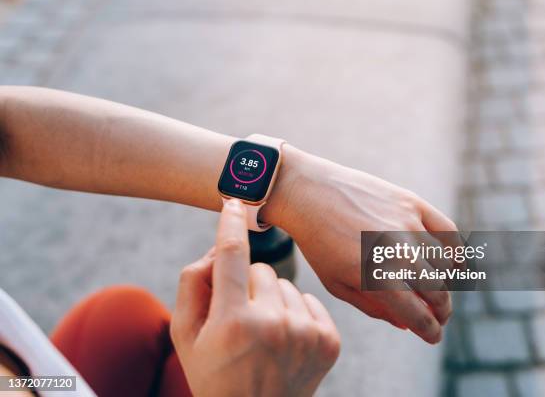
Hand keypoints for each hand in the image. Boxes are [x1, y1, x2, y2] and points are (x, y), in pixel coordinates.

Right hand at [171, 199, 339, 396]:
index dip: (231, 223)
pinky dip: (297, 313)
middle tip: (240, 321)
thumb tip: (219, 246)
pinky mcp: (329, 341)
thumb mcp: (185, 335)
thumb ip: (193, 283)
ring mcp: (306, 334)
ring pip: (286, 284)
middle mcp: (274, 325)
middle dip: (247, 286)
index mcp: (233, 323)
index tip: (234, 200)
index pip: (232, 256)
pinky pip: (309, 299)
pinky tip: (286, 341)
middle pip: (261, 270)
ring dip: (273, 301)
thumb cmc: (214, 373)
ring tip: (264, 336)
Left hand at [266, 146, 458, 343]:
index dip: (430, 331)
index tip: (434, 336)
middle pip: (438, 293)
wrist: (309, 193)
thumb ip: (373, 307)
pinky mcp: (412, 202)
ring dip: (446, 284)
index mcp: (375, 278)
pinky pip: (449, 231)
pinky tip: (451, 262)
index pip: (418, 316)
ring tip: (438, 290)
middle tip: (439, 316)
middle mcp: (396, 252)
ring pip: (446, 264)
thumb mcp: (336, 283)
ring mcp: (407, 225)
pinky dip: (456, 250)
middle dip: (442, 312)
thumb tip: (406, 325)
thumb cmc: (319, 242)